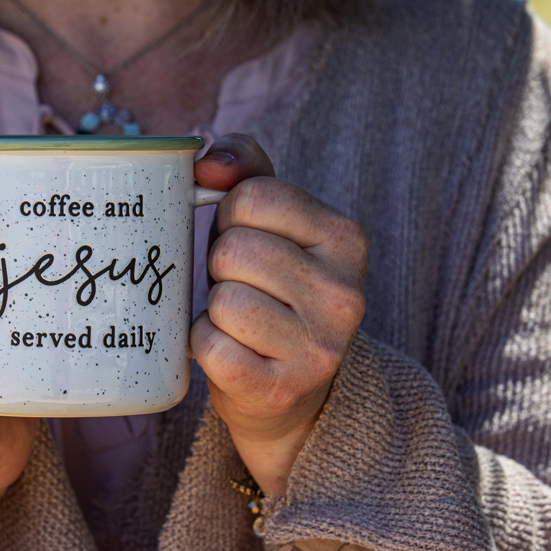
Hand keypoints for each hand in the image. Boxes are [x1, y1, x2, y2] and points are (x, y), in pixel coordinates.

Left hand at [191, 135, 367, 496]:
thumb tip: (205, 159)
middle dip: (220, 266)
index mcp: (345, 238)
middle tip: (240, 287)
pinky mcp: (279, 389)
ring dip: (213, 309)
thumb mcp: (274, 222)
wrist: (290, 391)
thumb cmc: (271, 290)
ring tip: (238, 320)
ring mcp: (317, 347)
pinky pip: (209, 346)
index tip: (246, 240)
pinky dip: (204, 346)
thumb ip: (245, 168)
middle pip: (234, 250)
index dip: (230, 216)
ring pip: (222, 301)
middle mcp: (344, 293)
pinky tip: (231, 350)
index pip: (253, 196)